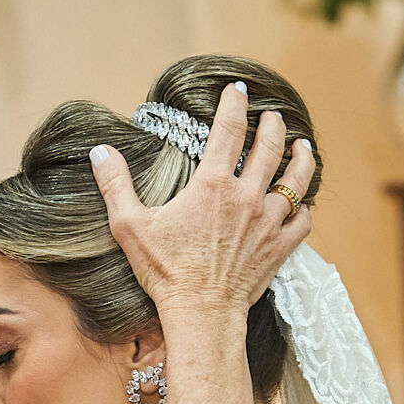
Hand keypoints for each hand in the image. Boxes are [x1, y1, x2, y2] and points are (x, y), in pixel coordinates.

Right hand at [90, 82, 316, 317]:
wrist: (202, 313)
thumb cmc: (165, 272)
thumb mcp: (130, 226)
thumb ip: (115, 184)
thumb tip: (100, 151)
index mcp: (213, 185)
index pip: (229, 129)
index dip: (233, 104)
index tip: (236, 90)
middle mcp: (247, 197)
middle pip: (270, 147)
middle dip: (272, 125)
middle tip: (271, 115)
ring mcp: (268, 223)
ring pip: (296, 181)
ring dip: (301, 159)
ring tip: (302, 146)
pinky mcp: (279, 248)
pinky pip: (302, 221)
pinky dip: (304, 208)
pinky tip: (302, 202)